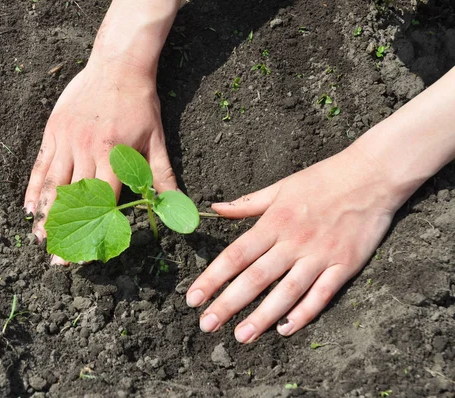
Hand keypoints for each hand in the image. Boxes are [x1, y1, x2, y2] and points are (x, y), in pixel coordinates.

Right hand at [24, 61, 176, 248]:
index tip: (88, 254)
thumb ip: (162, 176)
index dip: (95, 230)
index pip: (103, 202)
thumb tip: (178, 206)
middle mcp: (86, 151)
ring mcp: (66, 141)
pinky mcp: (53, 131)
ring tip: (39, 240)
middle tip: (57, 259)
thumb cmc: (140, 105)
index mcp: (113, 157)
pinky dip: (34, 188)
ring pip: (52, 185)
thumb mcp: (156, 141)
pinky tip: (29, 207)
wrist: (118, 66)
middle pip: (73, 200)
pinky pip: (40, 165)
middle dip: (65, 232)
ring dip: (44, 215)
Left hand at [186, 144, 402, 341]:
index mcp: (274, 223)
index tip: (193, 298)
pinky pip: (322, 294)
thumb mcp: (280, 187)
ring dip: (263, 316)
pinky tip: (286, 328)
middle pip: (255, 278)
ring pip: (286, 291)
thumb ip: (246, 204)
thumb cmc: (322, 179)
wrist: (371, 176)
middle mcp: (293, 242)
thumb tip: (214, 208)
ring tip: (242, 336)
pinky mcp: (344, 265)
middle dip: (228, 304)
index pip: (235, 255)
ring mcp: (320, 256)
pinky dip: (304, 312)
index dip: (212, 278)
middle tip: (207, 325)